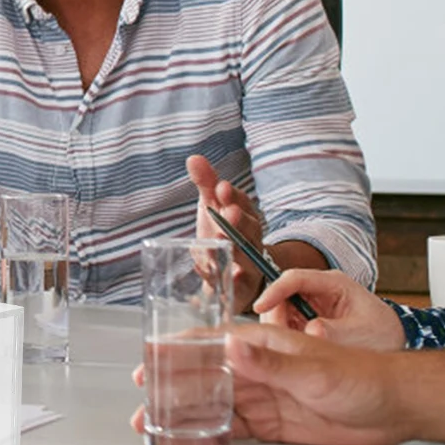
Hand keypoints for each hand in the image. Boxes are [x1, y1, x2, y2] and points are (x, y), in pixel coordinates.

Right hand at [129, 325, 407, 444]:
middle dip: (170, 391)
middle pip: (202, 379)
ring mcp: (262, 397)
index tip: (148, 363)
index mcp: (260, 345)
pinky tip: (192, 444)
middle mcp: (255, 370)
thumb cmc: (361, 376)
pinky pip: (234, 430)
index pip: (207, 345)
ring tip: (158, 430)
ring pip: (213, 406)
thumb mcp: (314, 368)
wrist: (393, 408)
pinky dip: (210, 437)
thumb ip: (271, 363)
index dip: (174, 353)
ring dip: (185, 417)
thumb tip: (232, 348)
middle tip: (144, 408)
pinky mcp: (272, 424)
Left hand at [187, 153, 263, 313]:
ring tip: (220, 239)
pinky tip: (218, 272)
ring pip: (246, 255)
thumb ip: (206, 184)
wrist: (237, 274)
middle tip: (227, 213)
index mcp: (245, 216)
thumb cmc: (224, 233)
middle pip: (249, 228)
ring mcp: (248, 263)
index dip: (233, 197)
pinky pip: (238, 284)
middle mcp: (251, 239)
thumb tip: (193, 157)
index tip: (221, 188)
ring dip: (235, 247)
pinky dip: (230, 278)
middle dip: (238, 220)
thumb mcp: (212, 206)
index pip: (242, 204)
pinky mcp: (241, 286)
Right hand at [255, 269, 404, 349]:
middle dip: (274, 315)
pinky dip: (284, 338)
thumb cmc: (384, 335)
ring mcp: (310, 306)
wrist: (394, 348)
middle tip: (277, 338)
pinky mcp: (306, 321)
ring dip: (279, 329)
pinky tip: (294, 352)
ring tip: (291, 348)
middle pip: (281, 295)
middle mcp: (318, 291)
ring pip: (279, 311)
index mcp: (334, 284)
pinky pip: (285, 326)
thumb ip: (337, 332)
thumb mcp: (363, 334)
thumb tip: (311, 332)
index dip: (275, 291)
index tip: (261, 306)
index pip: (295, 279)